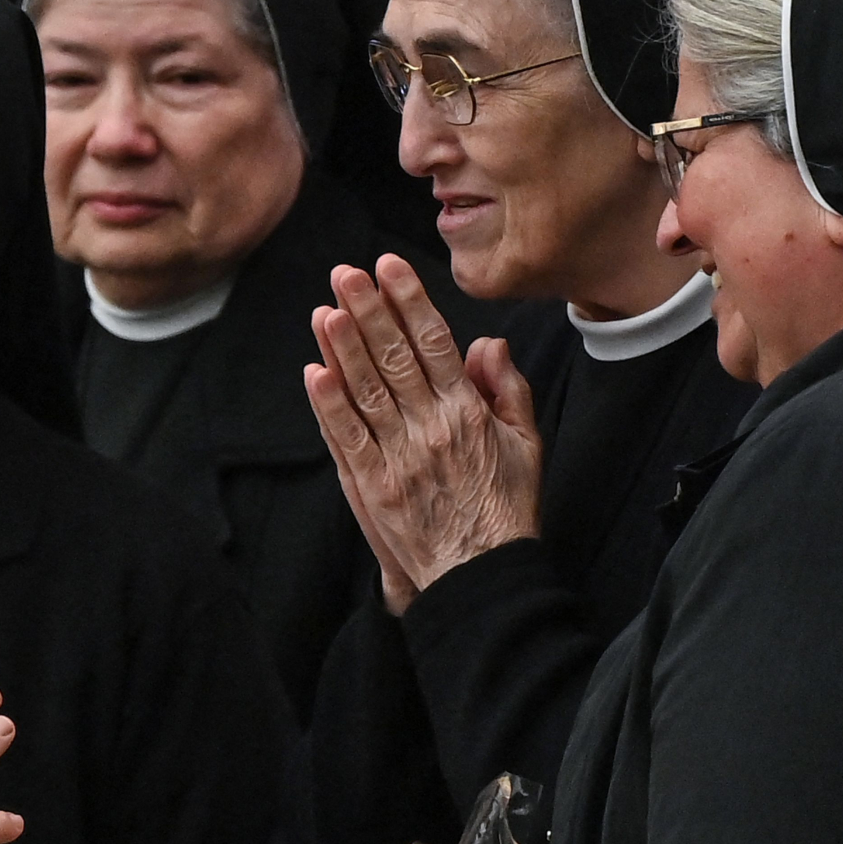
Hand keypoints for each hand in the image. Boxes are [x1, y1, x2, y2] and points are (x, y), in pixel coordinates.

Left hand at [305, 256, 541, 612]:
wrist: (481, 577)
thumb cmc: (507, 511)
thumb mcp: (527, 445)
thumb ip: (508, 390)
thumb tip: (487, 342)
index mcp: (470, 413)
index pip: (435, 343)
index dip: (409, 301)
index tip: (389, 266)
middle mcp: (431, 429)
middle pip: (394, 358)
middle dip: (368, 310)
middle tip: (345, 272)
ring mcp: (398, 458)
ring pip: (365, 391)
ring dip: (342, 347)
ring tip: (326, 308)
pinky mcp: (373, 487)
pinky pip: (346, 438)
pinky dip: (328, 405)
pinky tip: (314, 372)